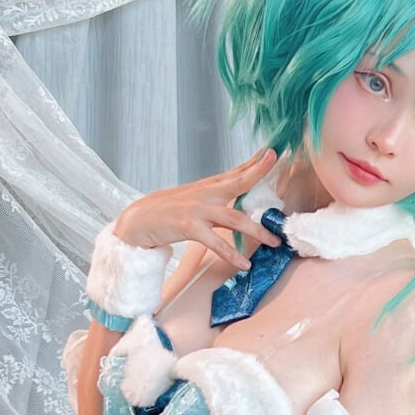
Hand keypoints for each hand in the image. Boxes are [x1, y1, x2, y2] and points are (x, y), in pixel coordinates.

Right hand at [114, 147, 281, 271]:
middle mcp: (205, 194)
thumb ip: (216, 195)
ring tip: (274, 242)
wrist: (138, 220)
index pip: (236, 171)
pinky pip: (215, 243)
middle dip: (257, 171)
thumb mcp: (194, 198)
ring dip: (256, 230)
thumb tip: (237, 191)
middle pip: (237, 182)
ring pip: (234, 217)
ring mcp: (198, 210)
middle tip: (276, 160)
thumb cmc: (168, 211)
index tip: (272, 151)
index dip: (254, 161)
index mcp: (208, 186)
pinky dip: (231, 254)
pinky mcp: (189, 227)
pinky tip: (244, 264)